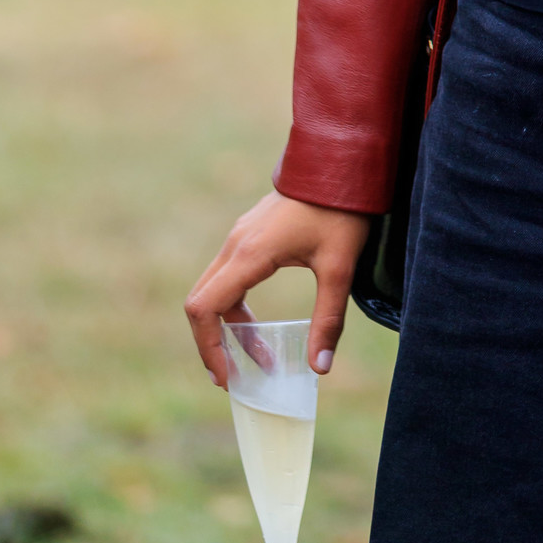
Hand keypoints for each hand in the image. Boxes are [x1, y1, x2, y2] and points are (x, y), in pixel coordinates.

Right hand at [185, 193, 371, 388]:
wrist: (341, 163)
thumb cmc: (341, 212)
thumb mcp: (340, 269)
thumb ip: (329, 318)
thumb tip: (319, 368)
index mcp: (250, 254)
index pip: (204, 309)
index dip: (208, 348)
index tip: (227, 378)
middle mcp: (235, 245)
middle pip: (200, 303)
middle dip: (211, 343)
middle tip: (233, 377)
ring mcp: (239, 237)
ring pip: (213, 291)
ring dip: (226, 327)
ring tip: (258, 356)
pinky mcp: (248, 234)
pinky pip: (226, 278)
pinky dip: (233, 308)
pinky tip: (257, 327)